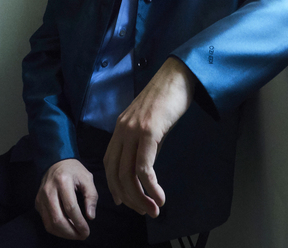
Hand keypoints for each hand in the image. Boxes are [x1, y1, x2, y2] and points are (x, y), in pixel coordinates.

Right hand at [35, 159, 98, 239]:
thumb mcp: (87, 178)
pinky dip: (56, 229)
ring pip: (50, 223)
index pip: (71, 208)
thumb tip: (90, 217)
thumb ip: (91, 196)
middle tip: (82, 235)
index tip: (87, 231)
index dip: (79, 222)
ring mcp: (41, 197)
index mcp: (63, 181)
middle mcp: (49, 190)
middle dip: (71, 232)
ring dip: (64, 233)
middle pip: (58, 218)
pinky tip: (66, 229)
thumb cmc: (74, 170)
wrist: (55, 161)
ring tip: (75, 235)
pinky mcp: (37, 203)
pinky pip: (46, 221)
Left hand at [103, 56, 196, 217]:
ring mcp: (134, 130)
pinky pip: (144, 167)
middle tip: (143, 211)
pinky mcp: (149, 131)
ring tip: (153, 210)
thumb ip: (145, 143)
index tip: (125, 200)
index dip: (114, 185)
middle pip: (116, 172)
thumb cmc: (168, 97)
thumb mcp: (152, 123)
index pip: (110, 162)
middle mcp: (122, 129)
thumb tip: (146, 167)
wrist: (178, 75)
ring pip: (128, 174)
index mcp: (121, 127)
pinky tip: (159, 196)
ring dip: (140, 197)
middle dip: (128, 197)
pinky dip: (151, 186)